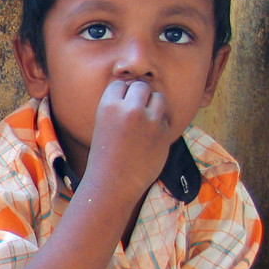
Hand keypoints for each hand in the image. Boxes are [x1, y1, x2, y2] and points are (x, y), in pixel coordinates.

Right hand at [86, 79, 176, 194]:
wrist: (112, 184)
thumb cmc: (104, 156)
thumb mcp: (103, 125)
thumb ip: (118, 107)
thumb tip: (139, 90)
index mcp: (108, 107)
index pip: (120, 84)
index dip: (122, 94)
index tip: (121, 106)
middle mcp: (130, 110)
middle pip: (141, 86)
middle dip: (140, 96)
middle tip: (135, 111)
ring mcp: (149, 121)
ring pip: (158, 98)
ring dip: (154, 105)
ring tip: (145, 120)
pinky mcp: (164, 133)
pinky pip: (166, 118)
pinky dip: (160, 124)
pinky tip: (149, 137)